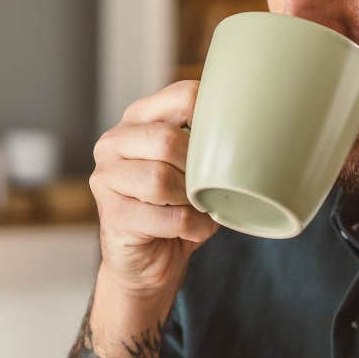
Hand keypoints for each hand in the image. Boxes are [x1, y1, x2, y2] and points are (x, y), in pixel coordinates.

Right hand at [88, 80, 220, 299]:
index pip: (181, 96)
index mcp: (137, 119)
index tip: (226, 143)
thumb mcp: (190, 166)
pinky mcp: (112, 216)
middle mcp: (113, 143)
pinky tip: (194, 229)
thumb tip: (252, 128)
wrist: (147, 262)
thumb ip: (204, 141)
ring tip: (198, 208)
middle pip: (165, 140)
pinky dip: (193, 227)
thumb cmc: (175, 207)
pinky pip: (168, 218)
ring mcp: (106, 179)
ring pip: (161, 180)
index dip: (212, 118)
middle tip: (208, 186)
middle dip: (197, 168)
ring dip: (192, 200)